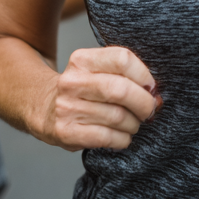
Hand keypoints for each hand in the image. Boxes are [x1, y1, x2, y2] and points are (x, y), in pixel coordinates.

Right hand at [41, 46, 162, 151]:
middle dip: (144, 103)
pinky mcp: (66, 132)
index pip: (122, 58)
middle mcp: (72, 81)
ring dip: (134, 124)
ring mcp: (67, 107)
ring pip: (118, 117)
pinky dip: (122, 139)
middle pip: (122, 89)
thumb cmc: (82, 89)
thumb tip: (155, 93)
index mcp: (82, 60)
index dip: (144, 75)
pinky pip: (108, 138)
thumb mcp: (95, 70)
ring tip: (132, 123)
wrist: (43, 107)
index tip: (151, 87)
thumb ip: (123, 74)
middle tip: (149, 110)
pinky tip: (121, 136)